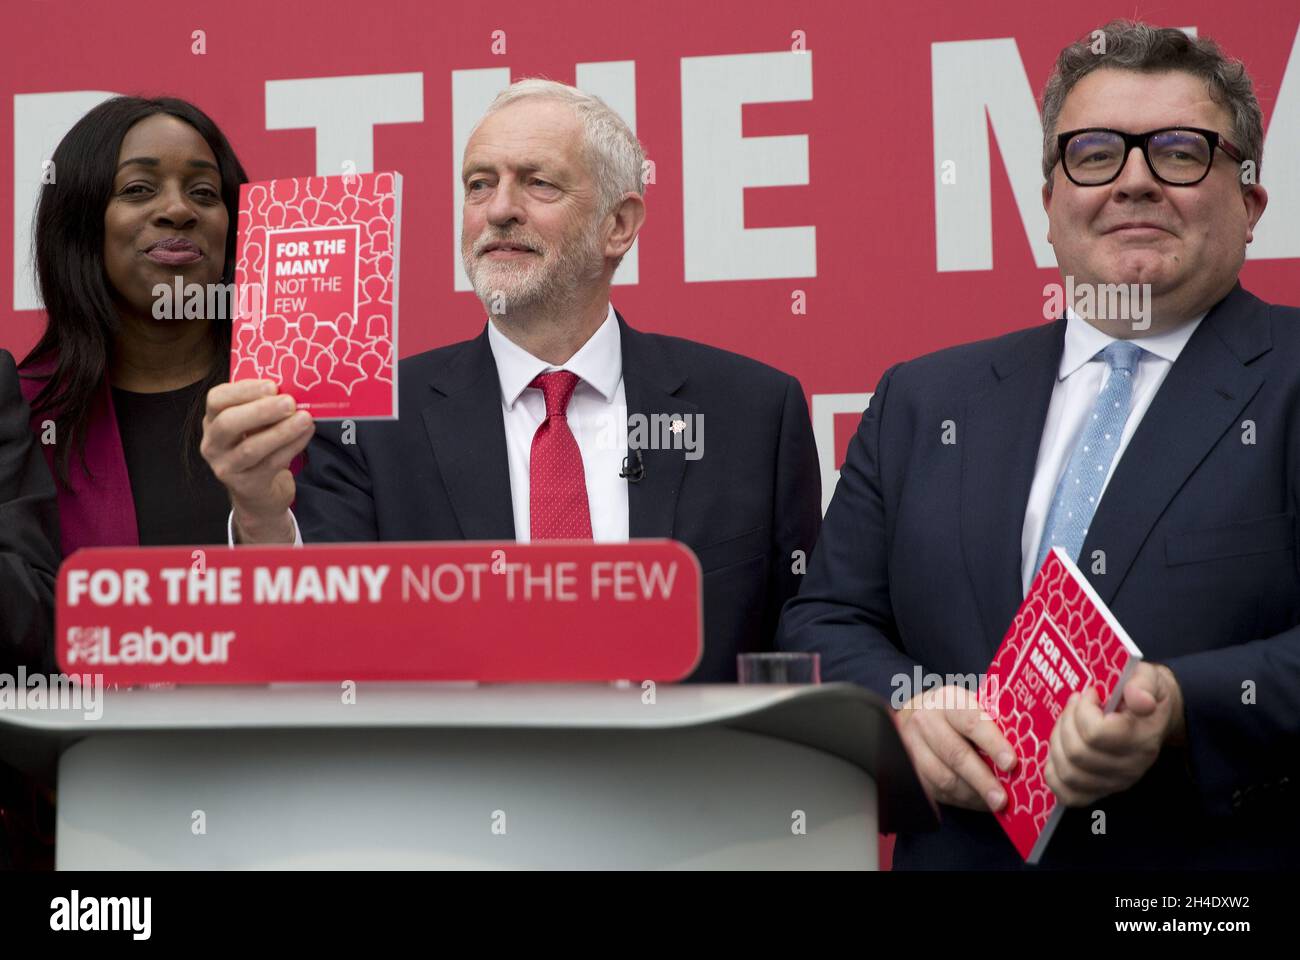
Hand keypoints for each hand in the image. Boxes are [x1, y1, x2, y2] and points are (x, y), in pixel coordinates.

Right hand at [200, 380, 313, 542]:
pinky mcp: (246, 485)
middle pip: (228, 423)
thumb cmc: (258, 446)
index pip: (217, 399)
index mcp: (212, 420)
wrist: (259, 491)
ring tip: (305, 418)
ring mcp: (226, 467)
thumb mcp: (254, 424)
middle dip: (261, 411)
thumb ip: (264, 406)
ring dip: (281, 431)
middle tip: (290, 402)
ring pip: (251, 448)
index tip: (272, 385)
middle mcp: (212, 444)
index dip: (243, 390)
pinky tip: (307, 433)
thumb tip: (292, 388)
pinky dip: (292, 446)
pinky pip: (271, 464)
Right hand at [896, 684, 1018, 811]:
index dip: (993, 744)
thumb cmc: (957, 711)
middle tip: (1002, 798)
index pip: (971, 721)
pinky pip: (937, 790)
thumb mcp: (973, 704)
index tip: (1011, 764)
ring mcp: (913, 746)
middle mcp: (926, 721)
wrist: (916, 714)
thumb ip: (995, 720)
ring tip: (995, 804)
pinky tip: (978, 800)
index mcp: (949, 701)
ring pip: (944, 777)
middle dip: (982, 779)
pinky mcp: (911, 768)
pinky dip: (962, 799)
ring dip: (973, 794)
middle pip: (956, 754)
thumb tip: (1029, 748)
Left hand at [1044, 662, 1184, 806]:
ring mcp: (1115, 782)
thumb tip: (1139, 700)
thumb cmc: (1144, 692)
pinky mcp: (1101, 790)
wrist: (1154, 712)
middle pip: (1077, 754)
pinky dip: (1055, 773)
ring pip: (1069, 774)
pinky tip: (1059, 749)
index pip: (1097, 734)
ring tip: (1066, 722)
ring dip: (1057, 743)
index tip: (1089, 693)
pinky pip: (1069, 794)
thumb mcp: (1148, 678)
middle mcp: (1130, 766)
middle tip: (1074, 703)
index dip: (1083, 710)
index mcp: (1142, 738)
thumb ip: (1142, 685)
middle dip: (1066, 723)